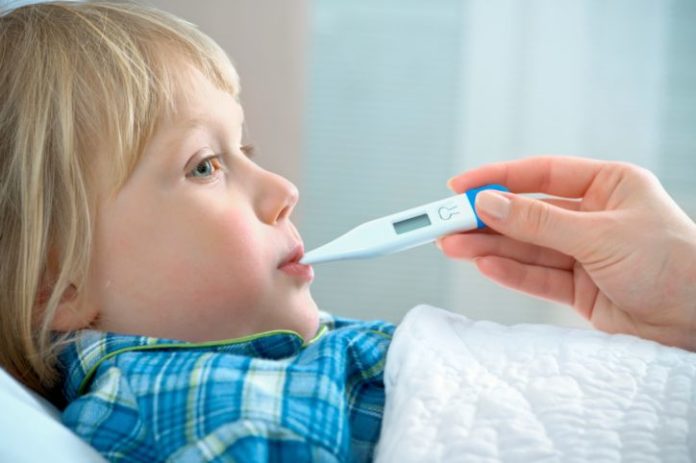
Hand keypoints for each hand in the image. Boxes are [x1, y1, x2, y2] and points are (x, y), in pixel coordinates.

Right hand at [438, 156, 695, 350]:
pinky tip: (483, 264)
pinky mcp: (581, 288)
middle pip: (527, 214)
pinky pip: (538, 276)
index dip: (498, 179)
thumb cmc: (674, 265)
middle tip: (446, 223)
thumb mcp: (600, 235)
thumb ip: (540, 222)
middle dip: (487, 219)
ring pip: (527, 247)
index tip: (460, 188)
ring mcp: (585, 254)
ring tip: (451, 246)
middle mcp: (594, 217)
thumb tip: (490, 204)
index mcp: (609, 185)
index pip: (542, 174)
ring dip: (490, 247)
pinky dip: (510, 272)